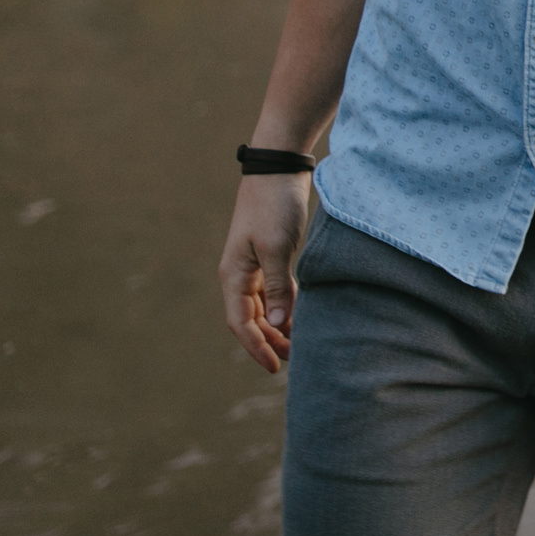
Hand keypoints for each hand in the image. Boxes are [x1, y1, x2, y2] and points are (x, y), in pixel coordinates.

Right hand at [219, 174, 312, 372]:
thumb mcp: (277, 247)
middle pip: (251, 319)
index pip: (241, 323)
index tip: (276, 366)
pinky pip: (273, 292)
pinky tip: (301, 315)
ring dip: (278, 326)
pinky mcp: (269, 256)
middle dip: (270, 341)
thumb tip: (280, 325)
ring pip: (263, 307)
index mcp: (234, 275)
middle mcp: (239, 275)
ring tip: (300, 343)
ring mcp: (253, 266)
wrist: (279, 169)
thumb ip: (277, 287)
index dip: (257, 347)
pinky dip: (285, 306)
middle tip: (295, 359)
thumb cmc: (274, 205)